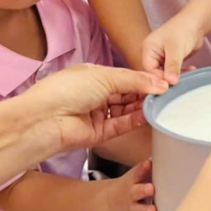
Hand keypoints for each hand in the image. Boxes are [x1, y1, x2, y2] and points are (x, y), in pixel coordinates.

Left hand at [21, 63, 166, 154]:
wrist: (45, 119)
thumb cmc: (67, 90)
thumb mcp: (105, 76)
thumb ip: (134, 80)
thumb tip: (158, 83)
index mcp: (94, 77)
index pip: (125, 77)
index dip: (143, 79)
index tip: (162, 81)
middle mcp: (96, 95)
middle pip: (127, 94)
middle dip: (145, 93)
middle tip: (165, 93)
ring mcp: (97, 115)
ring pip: (126, 111)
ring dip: (141, 107)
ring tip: (159, 104)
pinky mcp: (99, 133)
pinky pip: (121, 126)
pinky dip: (134, 120)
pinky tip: (146, 115)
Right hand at [106, 158, 157, 210]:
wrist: (114, 200)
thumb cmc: (136, 182)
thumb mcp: (140, 172)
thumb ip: (153, 165)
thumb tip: (173, 148)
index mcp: (134, 179)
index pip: (137, 171)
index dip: (143, 167)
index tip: (149, 162)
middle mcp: (133, 193)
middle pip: (136, 191)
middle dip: (143, 190)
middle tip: (151, 189)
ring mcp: (134, 207)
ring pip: (138, 210)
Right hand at [142, 14, 205, 82]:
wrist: (196, 23)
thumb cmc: (183, 30)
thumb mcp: (176, 49)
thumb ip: (172, 66)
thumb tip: (170, 82)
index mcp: (147, 50)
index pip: (148, 71)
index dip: (159, 79)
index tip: (171, 86)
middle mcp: (152, 54)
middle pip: (156, 74)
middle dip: (168, 79)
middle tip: (180, 83)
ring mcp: (161, 57)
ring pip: (165, 74)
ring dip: (176, 77)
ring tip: (187, 76)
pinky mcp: (170, 60)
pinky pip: (173, 71)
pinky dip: (181, 73)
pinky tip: (191, 70)